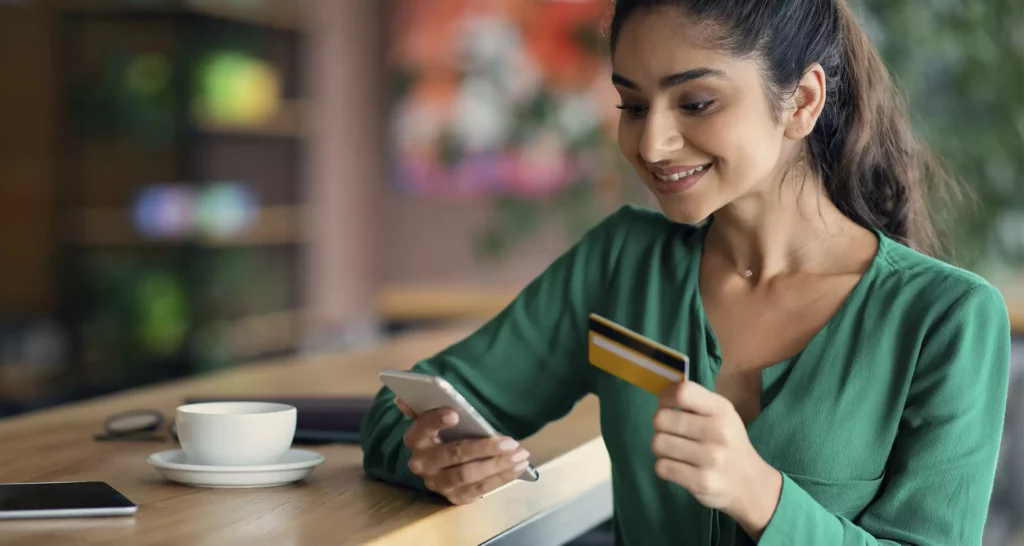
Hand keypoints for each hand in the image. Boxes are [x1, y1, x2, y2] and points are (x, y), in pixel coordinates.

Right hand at [396, 398, 530, 504]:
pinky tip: (519, 466)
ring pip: (469, 474)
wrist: (441, 468)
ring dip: (498, 464)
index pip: (422, 428)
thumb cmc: (444, 435)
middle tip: (510, 442)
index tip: (455, 413)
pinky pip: (481, 488)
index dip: (436, 421)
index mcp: (416, 439)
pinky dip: (502, 477)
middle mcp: (423, 464)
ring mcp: (438, 483)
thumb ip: (424, 407)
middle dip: (484, 448)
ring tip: (521, 453)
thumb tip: (402, 398)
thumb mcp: (434, 420)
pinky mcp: (455, 497)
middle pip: (453, 454)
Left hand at [651, 382, 781, 537]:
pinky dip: (664, 467)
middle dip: (660, 426)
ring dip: (661, 447)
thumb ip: (696, 402)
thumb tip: (663, 396)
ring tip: (676, 451)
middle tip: (672, 433)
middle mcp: (718, 431)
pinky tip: (679, 466)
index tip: (667, 406)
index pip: (683, 392)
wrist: (751, 484)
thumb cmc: (730, 443)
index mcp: (722, 409)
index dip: (665, 397)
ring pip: (658, 443)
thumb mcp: (722, 415)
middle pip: (661, 419)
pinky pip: (662, 467)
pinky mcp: (701, 482)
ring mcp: (710, 458)